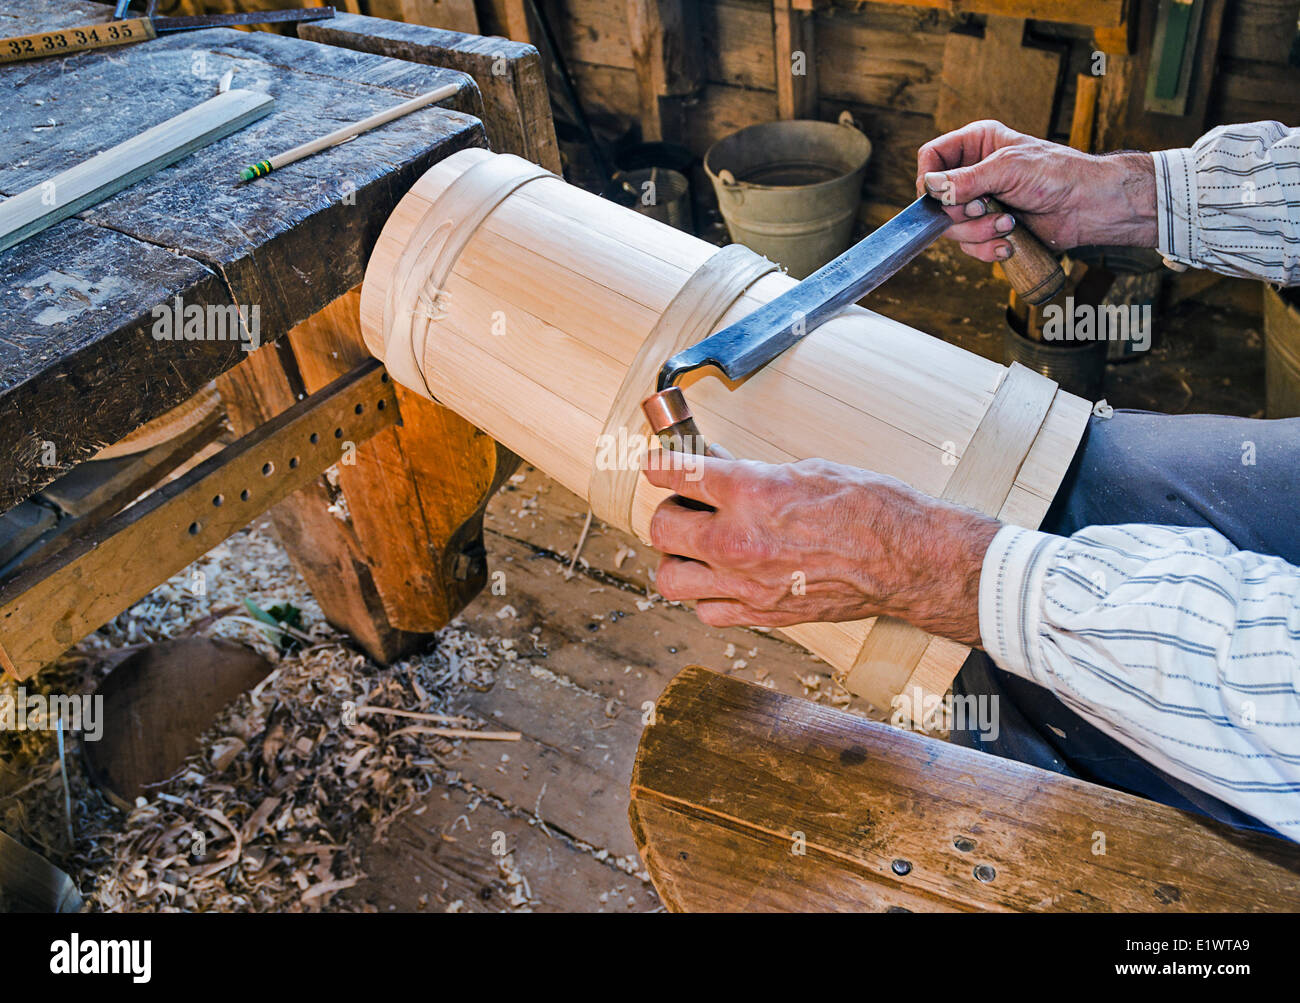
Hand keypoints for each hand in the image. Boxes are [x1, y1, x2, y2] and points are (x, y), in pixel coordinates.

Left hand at [641, 450, 999, 646]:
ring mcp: (747, 584)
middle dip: (669, 512)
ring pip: (670, 578)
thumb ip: (754, 475)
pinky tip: (724, 579)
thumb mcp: (807, 469)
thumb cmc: (872, 508)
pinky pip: (706, 611)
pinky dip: (707, 596)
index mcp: (749, 494)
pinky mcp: (762, 613)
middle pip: (660, 529)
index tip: (659, 464)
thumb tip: (720, 470)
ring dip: (678, 559)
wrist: (909, 559)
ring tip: (699, 548)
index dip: (660, 465)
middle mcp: (738, 541)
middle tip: (688, 506)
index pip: (675, 474)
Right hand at [916, 119, 1156, 260]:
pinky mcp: (988, 229)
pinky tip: (1009, 240)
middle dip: (961, 213)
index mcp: (976, 144)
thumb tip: (932, 188)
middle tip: (985, 209)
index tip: (939, 196)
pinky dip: (987, 248)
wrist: (1087, 207)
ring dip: (978, 232)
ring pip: (951, 228)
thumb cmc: (1057, 175)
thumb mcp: (1009, 168)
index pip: (931, 157)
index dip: (928, 178)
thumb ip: (967, 179)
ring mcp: (979, 204)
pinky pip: (969, 246)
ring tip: (1008, 224)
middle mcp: (973, 173)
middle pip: (936, 200)